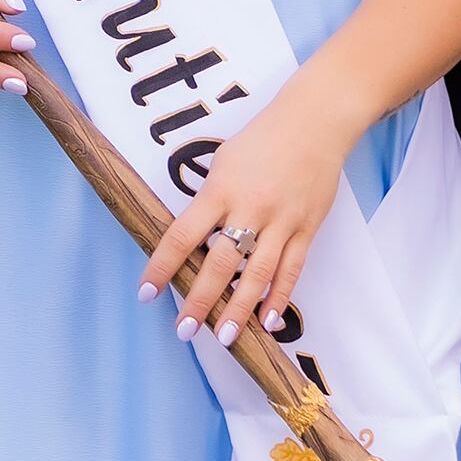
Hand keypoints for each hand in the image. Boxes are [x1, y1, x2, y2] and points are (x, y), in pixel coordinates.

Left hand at [136, 84, 346, 348]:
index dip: (162, 266)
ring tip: (224, 337)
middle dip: (200, 300)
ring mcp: (281, 221)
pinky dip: (280, 297)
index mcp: (221, 189)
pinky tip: (268, 321)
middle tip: (184, 330)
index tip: (147, 293)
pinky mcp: (307, 229)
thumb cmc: (261, 139)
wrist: (313, 123)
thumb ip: (209, 199)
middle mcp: (250, 208)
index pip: (184, 234)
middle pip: (221, 263)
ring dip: (239, 309)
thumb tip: (193, 238)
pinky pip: (292, 270)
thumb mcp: (223, 160)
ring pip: (258, 274)